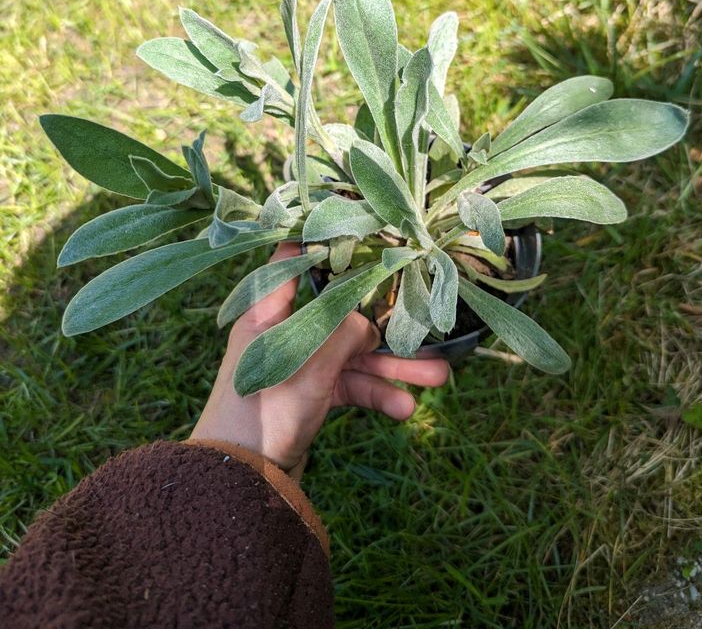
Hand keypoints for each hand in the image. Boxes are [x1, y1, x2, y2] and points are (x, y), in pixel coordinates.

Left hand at [191, 243, 448, 478]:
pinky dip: (376, 395)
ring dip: (393, 366)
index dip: (328, 247)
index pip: (294, 262)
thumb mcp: (307, 367)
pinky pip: (351, 385)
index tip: (369, 239)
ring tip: (438, 378)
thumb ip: (343, 335)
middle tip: (428, 326)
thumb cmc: (260, 415)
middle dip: (387, 324)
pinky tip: (405, 408)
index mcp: (269, 312)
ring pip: (354, 354)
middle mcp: (284, 333)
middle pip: (343, 315)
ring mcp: (299, 365)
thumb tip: (371, 323)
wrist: (238, 486)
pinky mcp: (311, 395)